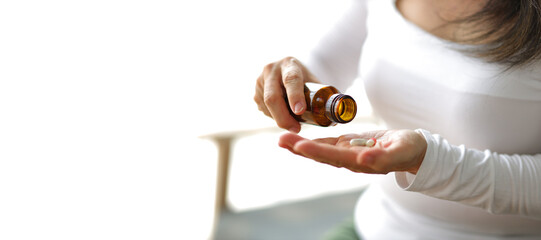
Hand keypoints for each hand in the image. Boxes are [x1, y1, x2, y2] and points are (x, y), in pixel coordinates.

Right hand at [254, 56, 319, 132]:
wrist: (287, 69)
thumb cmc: (305, 79)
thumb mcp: (314, 82)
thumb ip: (323, 97)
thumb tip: (336, 118)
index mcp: (290, 64)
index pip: (291, 80)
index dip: (295, 96)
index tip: (300, 111)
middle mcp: (271, 70)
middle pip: (272, 97)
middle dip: (284, 117)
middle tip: (296, 129)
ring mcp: (260, 80)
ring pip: (267, 107)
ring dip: (280, 119)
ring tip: (293, 123)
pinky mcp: (255, 91)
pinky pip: (263, 110)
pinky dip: (274, 117)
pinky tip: (283, 115)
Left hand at [278, 129, 426, 173]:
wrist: (412, 150)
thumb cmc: (409, 150)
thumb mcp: (400, 152)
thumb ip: (382, 157)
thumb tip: (364, 159)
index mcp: (360, 162)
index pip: (334, 156)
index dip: (316, 151)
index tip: (299, 145)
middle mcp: (349, 160)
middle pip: (320, 154)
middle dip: (300, 148)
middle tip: (280, 140)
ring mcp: (347, 153)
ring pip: (320, 150)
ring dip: (300, 146)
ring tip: (282, 139)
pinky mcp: (347, 146)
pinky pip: (326, 145)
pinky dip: (311, 142)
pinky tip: (297, 140)